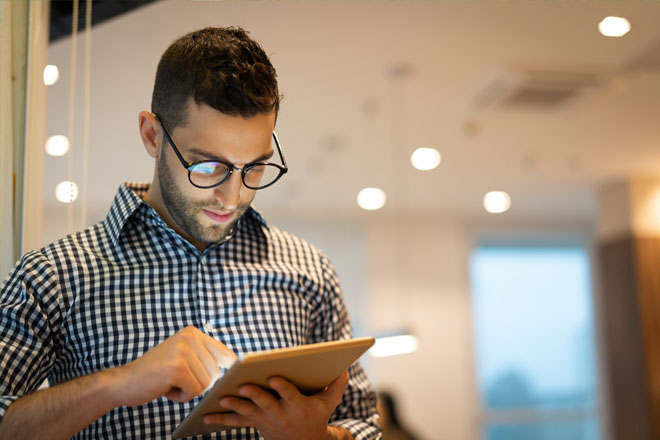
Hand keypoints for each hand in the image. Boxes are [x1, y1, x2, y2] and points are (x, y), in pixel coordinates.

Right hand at [109, 326, 235, 406]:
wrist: (124, 383)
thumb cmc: (156, 375)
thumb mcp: (182, 358)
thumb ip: (204, 358)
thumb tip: (236, 367)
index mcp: (193, 333)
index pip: (225, 353)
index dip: (229, 370)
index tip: (232, 376)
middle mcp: (190, 337)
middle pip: (216, 373)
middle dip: (199, 384)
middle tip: (176, 380)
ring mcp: (184, 351)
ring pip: (207, 384)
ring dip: (190, 391)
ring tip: (170, 383)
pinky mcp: (178, 368)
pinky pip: (195, 391)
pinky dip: (182, 397)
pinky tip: (166, 389)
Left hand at [202, 370, 349, 439]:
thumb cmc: (316, 416)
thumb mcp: (329, 403)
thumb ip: (336, 385)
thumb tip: (344, 367)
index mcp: (299, 407)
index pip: (290, 396)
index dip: (282, 387)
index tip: (273, 377)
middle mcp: (281, 416)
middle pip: (266, 404)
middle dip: (254, 395)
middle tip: (243, 385)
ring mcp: (266, 421)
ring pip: (248, 413)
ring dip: (234, 406)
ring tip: (222, 397)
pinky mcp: (255, 424)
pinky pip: (236, 422)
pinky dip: (221, 419)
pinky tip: (205, 417)